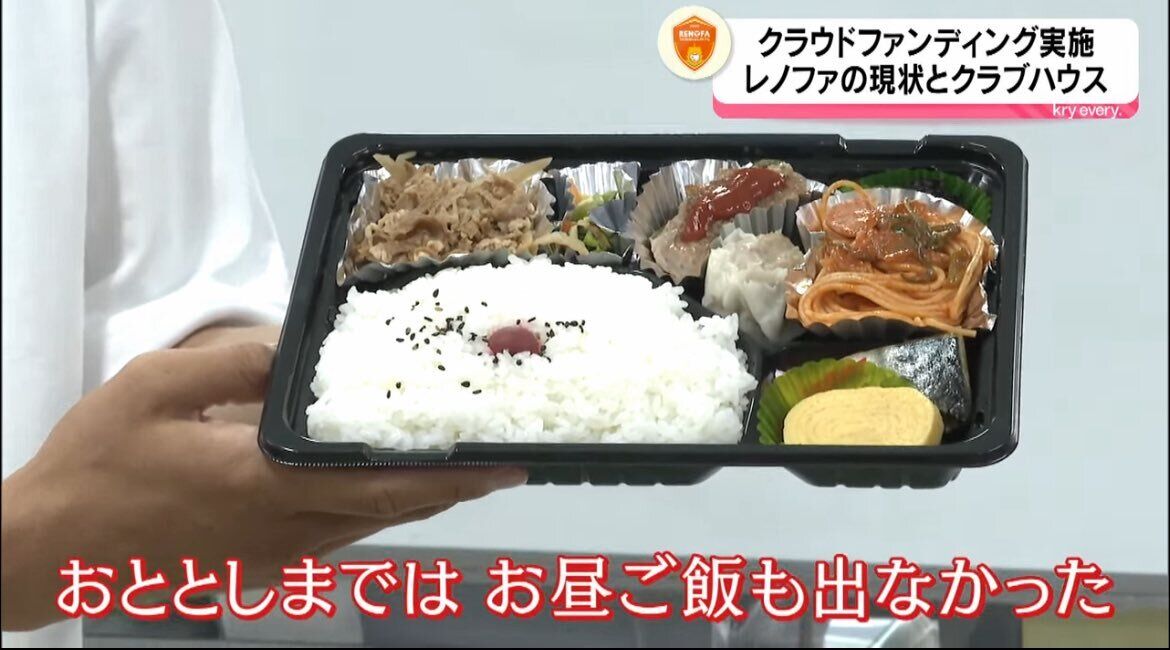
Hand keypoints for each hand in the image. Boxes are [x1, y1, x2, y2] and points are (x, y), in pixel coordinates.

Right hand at [0, 342, 525, 630]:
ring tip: (460, 465)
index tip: (504, 461)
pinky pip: (340, 537)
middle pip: (394, 512)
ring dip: (421, 500)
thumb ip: (234, 363)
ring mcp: (279, 556)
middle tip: (502, 458)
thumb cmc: (97, 464)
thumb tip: (292, 352)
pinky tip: (384, 486)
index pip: (384, 484)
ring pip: (372, 529)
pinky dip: (377, 512)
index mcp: (270, 484)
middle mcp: (290, 529)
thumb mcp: (155, 387)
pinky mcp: (263, 566)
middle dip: (455, 488)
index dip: (452, 475)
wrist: (47, 549)